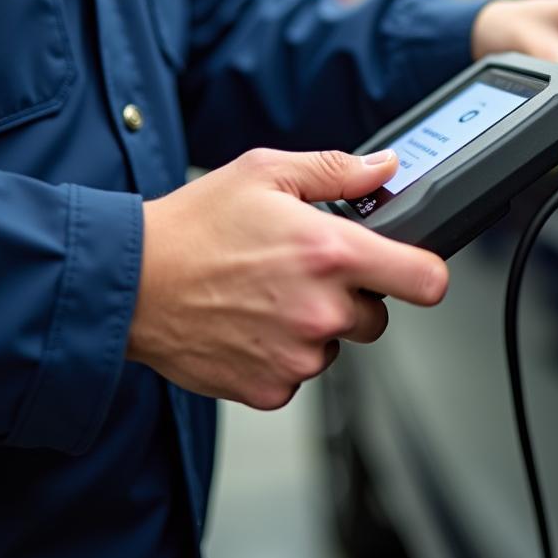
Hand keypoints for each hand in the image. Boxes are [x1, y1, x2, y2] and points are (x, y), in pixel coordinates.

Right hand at [126, 148, 447, 409]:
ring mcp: (296, 356)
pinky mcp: (269, 388)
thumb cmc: (196, 225)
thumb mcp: (267, 172)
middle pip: (377, 315)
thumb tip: (386, 168)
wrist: (131, 283)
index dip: (426, 272)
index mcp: (331, 252)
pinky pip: (298, 374)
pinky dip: (281, 354)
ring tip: (266, 295)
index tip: (416, 270)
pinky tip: (249, 324)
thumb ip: (337, 170)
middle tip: (306, 272)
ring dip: (314, 325)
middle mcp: (321, 310)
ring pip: (335, 345)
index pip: (425, 279)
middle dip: (353, 295)